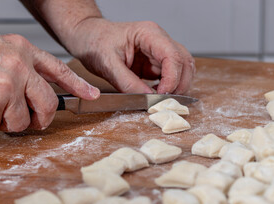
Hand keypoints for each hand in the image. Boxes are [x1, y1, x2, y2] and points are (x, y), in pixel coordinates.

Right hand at [0, 34, 99, 132]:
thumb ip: (21, 69)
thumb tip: (38, 93)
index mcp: (21, 48)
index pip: (59, 69)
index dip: (77, 84)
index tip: (92, 94)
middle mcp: (19, 62)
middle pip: (49, 103)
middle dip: (38, 119)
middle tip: (24, 121)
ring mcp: (8, 80)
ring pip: (23, 120)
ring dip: (5, 122)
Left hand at [66, 18, 194, 93]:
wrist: (88, 37)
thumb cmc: (95, 42)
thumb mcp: (107, 64)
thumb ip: (127, 82)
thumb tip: (147, 98)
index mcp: (149, 34)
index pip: (173, 55)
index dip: (172, 78)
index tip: (162, 95)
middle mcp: (159, 40)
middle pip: (184, 61)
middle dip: (180, 84)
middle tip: (166, 100)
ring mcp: (159, 51)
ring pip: (183, 68)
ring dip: (178, 86)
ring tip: (162, 98)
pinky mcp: (155, 63)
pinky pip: (171, 75)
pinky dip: (170, 87)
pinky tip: (158, 94)